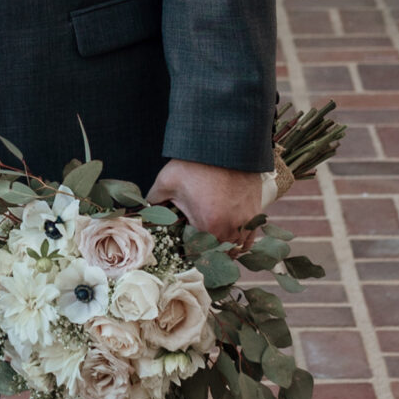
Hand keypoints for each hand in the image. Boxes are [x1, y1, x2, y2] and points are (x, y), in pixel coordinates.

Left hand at [147, 159, 266, 251]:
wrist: (226, 145)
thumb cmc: (194, 163)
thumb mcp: (167, 182)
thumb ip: (154, 200)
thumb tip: (143, 210)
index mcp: (209, 225)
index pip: (200, 253)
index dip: (191, 254)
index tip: (184, 250)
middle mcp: (230, 227)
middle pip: (220, 254)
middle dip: (208, 254)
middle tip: (197, 249)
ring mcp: (246, 220)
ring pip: (237, 248)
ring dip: (226, 250)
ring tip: (214, 247)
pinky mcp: (255, 212)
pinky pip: (250, 238)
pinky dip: (241, 242)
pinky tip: (232, 242)